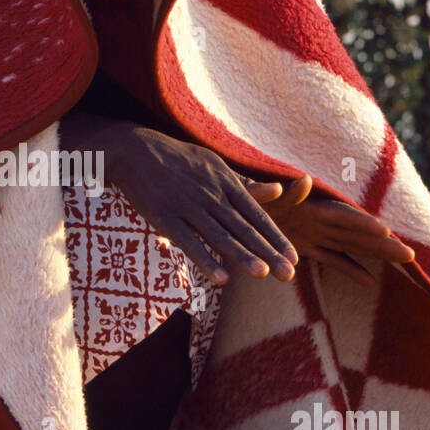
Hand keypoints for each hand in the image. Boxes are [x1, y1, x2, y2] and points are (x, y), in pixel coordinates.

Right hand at [58, 111, 298, 284]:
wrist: (136, 151)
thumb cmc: (180, 160)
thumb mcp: (215, 165)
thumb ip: (245, 184)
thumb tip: (278, 190)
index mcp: (226, 183)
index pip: (257, 216)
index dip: (275, 238)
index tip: (293, 258)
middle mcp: (211, 195)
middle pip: (244, 228)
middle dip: (268, 252)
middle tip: (288, 275)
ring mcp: (188, 206)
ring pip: (220, 235)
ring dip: (242, 256)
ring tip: (262, 274)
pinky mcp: (165, 217)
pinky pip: (188, 241)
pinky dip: (205, 259)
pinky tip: (220, 278)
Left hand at [249, 173, 414, 287]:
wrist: (223, 202)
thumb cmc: (235, 197)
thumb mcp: (252, 194)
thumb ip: (276, 190)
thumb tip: (304, 180)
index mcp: (304, 208)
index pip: (340, 217)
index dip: (362, 224)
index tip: (386, 232)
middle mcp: (313, 220)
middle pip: (355, 233)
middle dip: (382, 243)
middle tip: (412, 256)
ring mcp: (311, 234)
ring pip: (350, 246)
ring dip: (376, 254)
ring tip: (406, 262)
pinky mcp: (302, 246)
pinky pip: (330, 259)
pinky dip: (349, 268)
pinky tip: (369, 282)